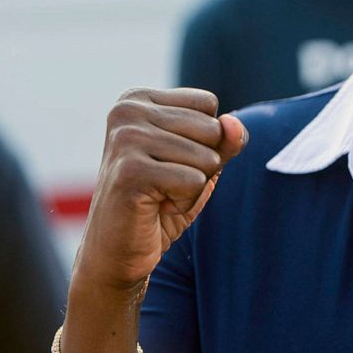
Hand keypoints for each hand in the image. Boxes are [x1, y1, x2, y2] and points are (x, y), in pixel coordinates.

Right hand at [72, 87, 247, 293]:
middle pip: (212, 129)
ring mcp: (126, 140)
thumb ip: (225, 138)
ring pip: (207, 158)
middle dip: (202, 165)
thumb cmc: (161, 201)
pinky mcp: (130, 172)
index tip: (170, 161)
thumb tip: (234, 124)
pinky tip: (155, 208)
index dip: (204, 139)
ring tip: (159, 196)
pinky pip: (195, 182)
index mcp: (137, 100)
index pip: (207, 104)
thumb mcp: (201, 162)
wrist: (117, 252)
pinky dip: (184, 203)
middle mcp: (127, 112)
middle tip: (165, 183)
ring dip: (193, 187)